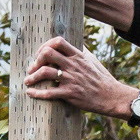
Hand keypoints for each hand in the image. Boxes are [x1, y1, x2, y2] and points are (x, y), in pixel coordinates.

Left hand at [23, 36, 139, 131]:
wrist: (112, 97)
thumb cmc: (102, 79)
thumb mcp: (93, 61)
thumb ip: (81, 52)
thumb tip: (72, 44)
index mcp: (78, 56)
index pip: (58, 42)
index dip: (45, 45)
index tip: (40, 54)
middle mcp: (73, 65)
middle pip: (47, 53)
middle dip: (36, 60)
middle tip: (32, 68)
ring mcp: (71, 79)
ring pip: (44, 72)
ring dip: (32, 76)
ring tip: (28, 81)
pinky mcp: (70, 93)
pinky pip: (49, 92)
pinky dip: (36, 93)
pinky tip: (31, 93)